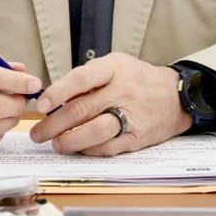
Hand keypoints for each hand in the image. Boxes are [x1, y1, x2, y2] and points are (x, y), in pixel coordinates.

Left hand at [28, 53, 188, 155]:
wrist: (178, 96)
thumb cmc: (136, 79)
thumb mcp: (114, 65)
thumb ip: (87, 78)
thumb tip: (53, 97)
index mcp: (114, 68)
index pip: (81, 79)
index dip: (58, 92)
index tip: (42, 105)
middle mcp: (124, 91)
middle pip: (82, 109)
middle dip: (54, 123)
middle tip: (37, 133)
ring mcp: (132, 115)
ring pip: (95, 131)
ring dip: (70, 141)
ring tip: (55, 144)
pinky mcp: (138, 137)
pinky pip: (109, 147)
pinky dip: (89, 150)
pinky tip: (77, 149)